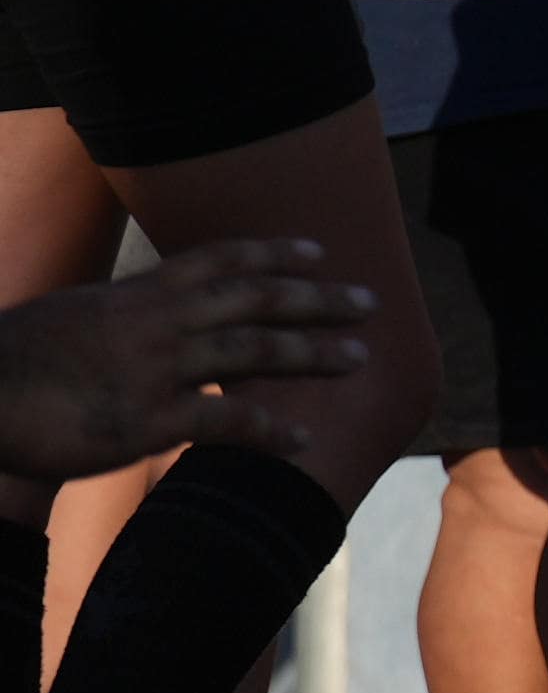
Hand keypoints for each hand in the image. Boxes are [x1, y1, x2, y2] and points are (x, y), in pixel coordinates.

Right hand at [0, 241, 376, 475]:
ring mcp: (156, 370)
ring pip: (254, 350)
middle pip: (255, 299)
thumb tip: (140, 310)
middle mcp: (157, 322)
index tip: (317, 253)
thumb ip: (118, 313)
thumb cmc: (12, 361)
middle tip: (368, 302)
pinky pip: (225, 422)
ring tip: (358, 358)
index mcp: (136, 294)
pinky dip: (269, 430)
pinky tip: (301, 439)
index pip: (219, 260)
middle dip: (317, 299)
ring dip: (312, 353)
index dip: (273, 254)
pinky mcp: (146, 422)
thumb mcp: (71, 316)